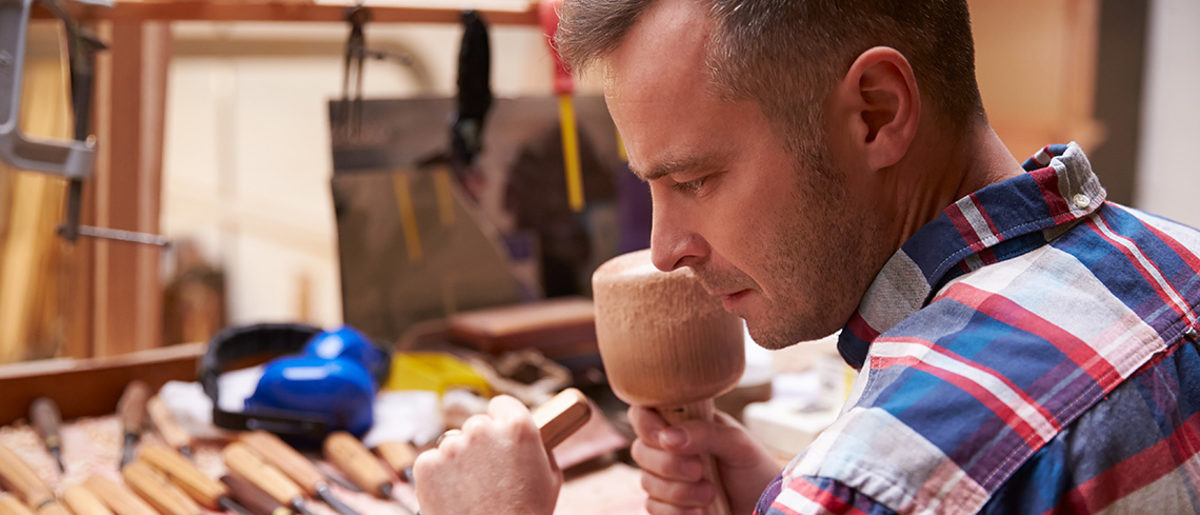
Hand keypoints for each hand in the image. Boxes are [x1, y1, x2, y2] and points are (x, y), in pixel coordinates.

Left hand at [413, 395, 560, 514]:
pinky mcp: (426, 465)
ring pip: (453, 445)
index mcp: (517, 427)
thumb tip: (528, 436)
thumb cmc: (527, 514)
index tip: (499, 434)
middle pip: (476, 426)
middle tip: (487, 474)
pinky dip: (438, 477)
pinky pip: (432, 462)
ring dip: (458, 461)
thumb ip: (535, 448)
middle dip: (480, 445)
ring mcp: (451, 446)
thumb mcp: (549, 476)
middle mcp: (482, 430)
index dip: (501, 421)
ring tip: (470, 491)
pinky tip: (452, 496)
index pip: (501, 404)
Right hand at [629, 406, 780, 514]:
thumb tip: (667, 437)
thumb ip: (705, 434)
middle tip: (699, 470)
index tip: (665, 438)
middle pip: (640, 450)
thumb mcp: (738, 444)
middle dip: (668, 464)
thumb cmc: (756, 471)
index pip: (644, 413)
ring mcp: (667, 479)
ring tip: (710, 494)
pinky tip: (700, 511)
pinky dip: (676, 511)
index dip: (646, 424)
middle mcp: (671, 449)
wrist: (766, 508)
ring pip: (646, 482)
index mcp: (684, 423)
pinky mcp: (668, 506)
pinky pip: (653, 507)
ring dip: (678, 491)